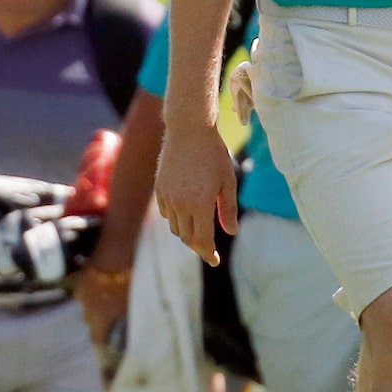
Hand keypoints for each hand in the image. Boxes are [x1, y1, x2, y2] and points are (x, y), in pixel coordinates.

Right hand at [75, 265, 131, 349]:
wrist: (113, 256)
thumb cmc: (125, 286)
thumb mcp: (130, 307)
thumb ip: (124, 322)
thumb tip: (123, 335)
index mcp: (98, 320)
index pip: (97, 338)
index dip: (103, 343)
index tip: (108, 345)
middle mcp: (86, 310)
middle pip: (91, 322)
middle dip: (99, 323)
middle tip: (110, 319)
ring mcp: (81, 294)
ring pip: (87, 306)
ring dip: (95, 306)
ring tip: (106, 300)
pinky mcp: (80, 280)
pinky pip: (86, 291)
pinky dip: (92, 292)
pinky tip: (101, 286)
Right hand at [154, 120, 239, 264]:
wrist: (188, 130)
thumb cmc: (213, 154)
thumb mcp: (227, 181)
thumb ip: (228, 209)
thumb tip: (231, 232)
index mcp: (200, 204)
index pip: (202, 241)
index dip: (208, 254)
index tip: (215, 261)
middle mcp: (181, 204)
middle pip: (187, 238)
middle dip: (199, 246)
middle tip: (210, 248)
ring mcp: (168, 197)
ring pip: (176, 227)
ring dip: (187, 232)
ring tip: (199, 230)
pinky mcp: (160, 190)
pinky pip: (167, 214)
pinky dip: (177, 219)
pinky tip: (187, 213)